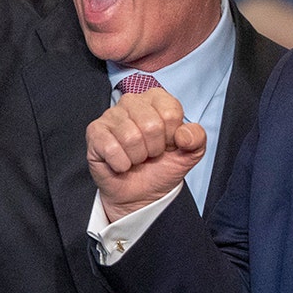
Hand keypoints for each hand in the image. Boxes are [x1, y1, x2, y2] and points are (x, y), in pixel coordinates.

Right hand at [86, 87, 205, 220]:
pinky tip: (121, 162)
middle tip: (150, 154)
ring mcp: (111, 115)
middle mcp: (132, 101)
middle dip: (154, 149)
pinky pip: (112, 148)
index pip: (171, 113)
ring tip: (136, 158)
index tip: (167, 144)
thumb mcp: (189, 154)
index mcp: (157, 99)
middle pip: (151, 125)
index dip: (172, 137)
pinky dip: (121, 164)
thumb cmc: (162, 167)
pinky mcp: (94, 131)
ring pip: (131, 137)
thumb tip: (184, 135)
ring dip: (137, 158)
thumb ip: (197, 138)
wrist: (140, 194)